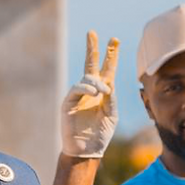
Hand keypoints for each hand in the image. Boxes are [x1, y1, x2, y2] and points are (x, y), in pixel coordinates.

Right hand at [61, 30, 118, 158]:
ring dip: (96, 82)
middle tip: (92, 33)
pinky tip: (94, 93)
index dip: (111, 56)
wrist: (87, 151)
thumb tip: (108, 83)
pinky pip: (76, 89)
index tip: (115, 40)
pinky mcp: (69, 103)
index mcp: (102, 93)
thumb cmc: (100, 135)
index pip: (107, 70)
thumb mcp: (112, 115)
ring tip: (103, 91)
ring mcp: (78, 96)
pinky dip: (86, 89)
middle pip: (91, 65)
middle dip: (93, 49)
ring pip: (87, 78)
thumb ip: (112, 99)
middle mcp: (90, 91)